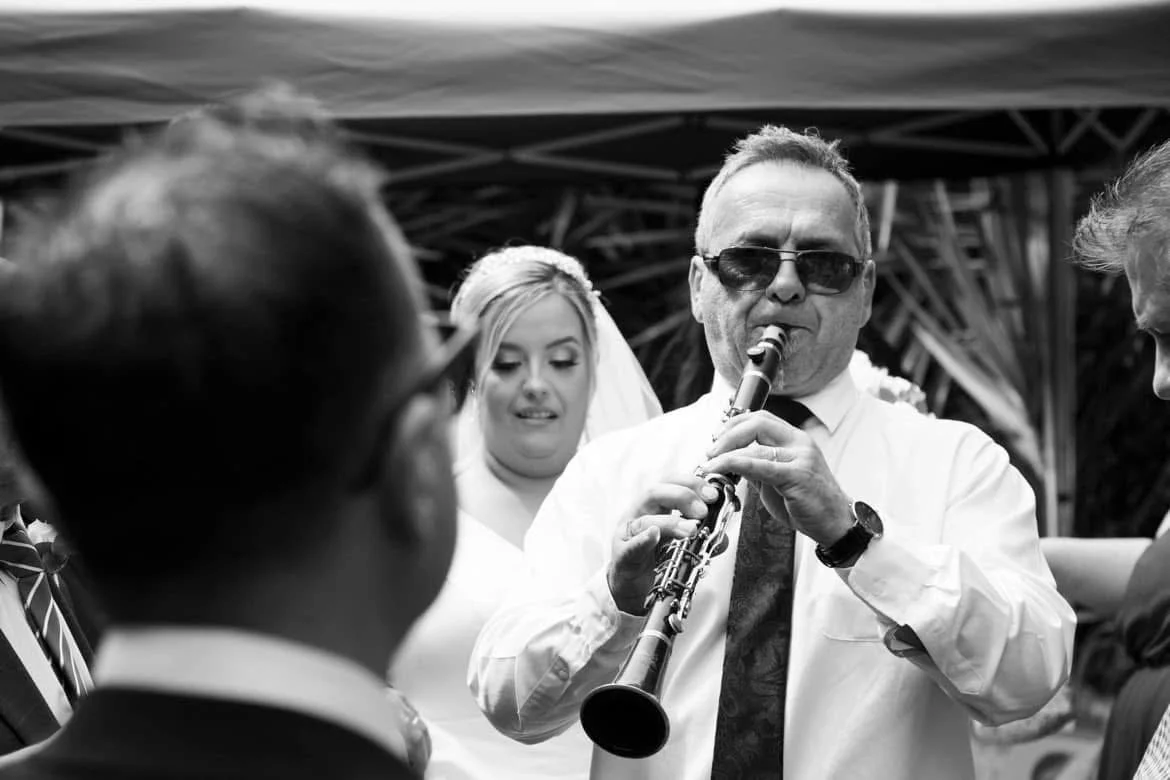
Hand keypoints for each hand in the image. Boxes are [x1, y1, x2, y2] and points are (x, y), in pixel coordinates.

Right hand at [607, 473, 716, 614]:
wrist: (630, 587)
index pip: (669, 482)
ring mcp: (628, 534)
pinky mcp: (622, 555)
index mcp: (654, 506)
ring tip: (691, 529)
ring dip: (671, 521)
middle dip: (683, 496)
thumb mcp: (679, 544)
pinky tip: (654, 535)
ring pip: (645, 518)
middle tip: (703, 511)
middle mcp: (639, 514)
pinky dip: (644, 539)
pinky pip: (631, 545)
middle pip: (655, 492)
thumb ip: (701, 538)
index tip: (712, 494)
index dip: (691, 482)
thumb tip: (723, 538)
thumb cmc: (652, 559)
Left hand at [701, 410, 852, 546]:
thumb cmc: (808, 503)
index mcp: (795, 439)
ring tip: (709, 464)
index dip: (734, 424)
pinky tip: (722, 469)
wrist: (836, 523)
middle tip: (710, 451)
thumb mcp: (778, 478)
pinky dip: (737, 464)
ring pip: (756, 445)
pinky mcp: (798, 476)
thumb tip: (730, 459)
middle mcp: (800, 443)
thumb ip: (758, 465)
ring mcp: (801, 458)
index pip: (761, 418)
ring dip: (725, 453)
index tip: (716, 438)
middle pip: (757, 423)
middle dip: (727, 434)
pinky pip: (761, 465)